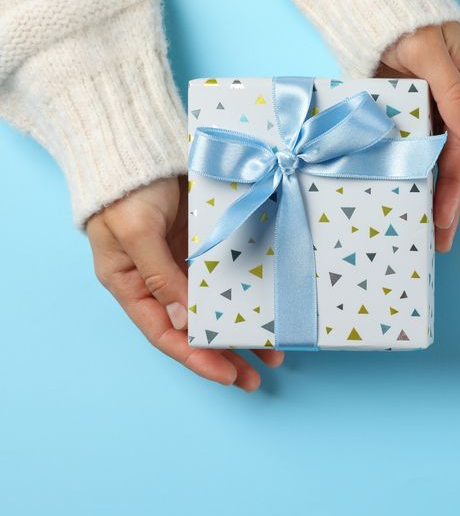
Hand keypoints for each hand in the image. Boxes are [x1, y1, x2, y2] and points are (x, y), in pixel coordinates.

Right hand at [86, 176, 282, 391]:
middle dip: (227, 354)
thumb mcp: (136, 234)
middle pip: (196, 329)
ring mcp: (187, 261)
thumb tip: (186, 322)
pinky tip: (274, 307)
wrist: (140, 138)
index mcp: (131, 285)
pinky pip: (234, 275)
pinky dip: (251, 293)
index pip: (165, 334)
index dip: (197, 359)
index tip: (229, 378)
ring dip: (245, 329)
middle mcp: (160, 280)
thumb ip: (161, 276)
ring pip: (219, 306)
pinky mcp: (209, 241)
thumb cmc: (126, 187)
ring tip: (277, 353)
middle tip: (260, 378)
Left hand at [377, 21, 459, 251]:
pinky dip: (408, 171)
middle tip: (439, 241)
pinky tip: (402, 196)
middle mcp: (453, 104)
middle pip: (451, 162)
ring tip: (423, 230)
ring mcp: (430, 108)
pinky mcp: (407, 110)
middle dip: (445, 202)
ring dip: (426, 192)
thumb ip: (454, 94)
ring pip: (431, 159)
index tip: (444, 219)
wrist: (376, 0)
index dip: (453, 186)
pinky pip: (409, 146)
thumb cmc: (408, 19)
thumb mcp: (431, 53)